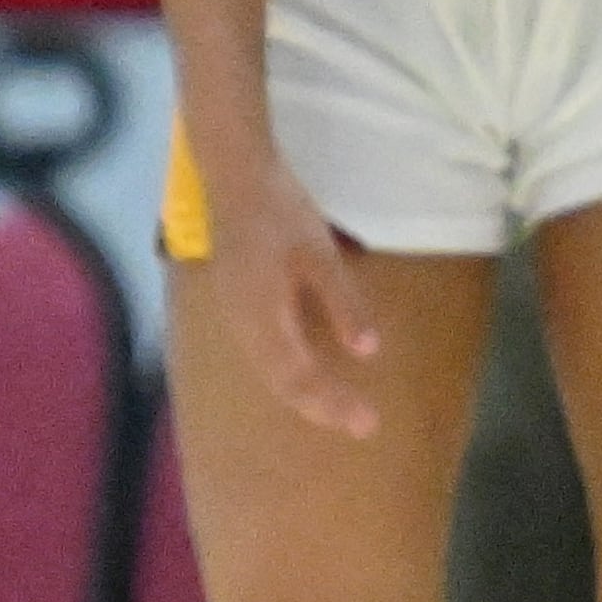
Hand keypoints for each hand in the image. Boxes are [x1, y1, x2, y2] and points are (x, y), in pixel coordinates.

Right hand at [194, 142, 381, 436]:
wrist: (234, 176)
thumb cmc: (280, 211)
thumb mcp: (320, 255)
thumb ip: (343, 303)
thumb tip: (367, 352)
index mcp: (262, 316)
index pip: (298, 377)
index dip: (332, 404)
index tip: (366, 422)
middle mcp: (243, 325)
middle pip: (282, 384)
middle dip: (322, 407)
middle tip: (363, 425)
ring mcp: (235, 316)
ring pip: (269, 373)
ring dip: (305, 396)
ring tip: (338, 411)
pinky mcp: (236, 305)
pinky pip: (262, 355)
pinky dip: (287, 375)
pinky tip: (306, 377)